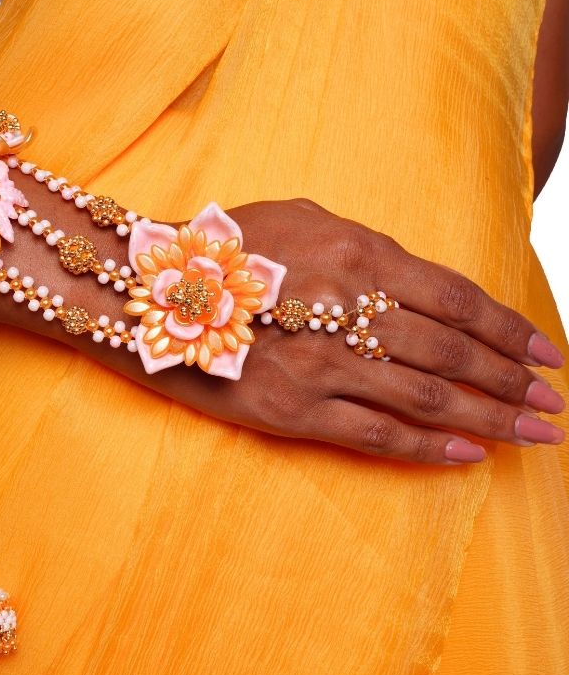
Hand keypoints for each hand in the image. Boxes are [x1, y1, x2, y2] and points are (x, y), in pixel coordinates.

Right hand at [137, 199, 564, 463]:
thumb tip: (421, 284)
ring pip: (425, 398)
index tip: (545, 353)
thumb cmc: (225, 247)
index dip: (508, 329)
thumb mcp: (303, 218)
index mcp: (356, 255)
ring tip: (530, 432)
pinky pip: (374, 435)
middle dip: (512, 381)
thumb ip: (368, 248)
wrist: (146, 291)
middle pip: (452, 354)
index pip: (456, 299)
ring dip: (488, 418)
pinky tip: (466, 456)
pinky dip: (426, 449)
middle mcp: (347, 310)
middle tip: (552, 403)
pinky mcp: (291, 410)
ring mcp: (320, 365)